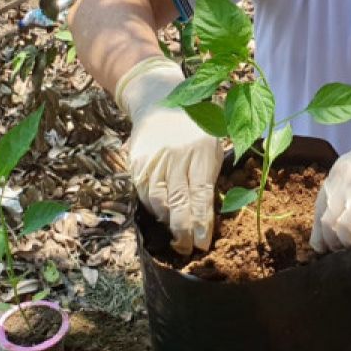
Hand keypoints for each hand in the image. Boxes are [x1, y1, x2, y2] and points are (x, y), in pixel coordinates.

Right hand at [116, 56, 221, 254]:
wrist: (159, 101)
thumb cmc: (196, 128)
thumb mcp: (213, 145)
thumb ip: (212, 176)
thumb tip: (211, 214)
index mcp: (201, 152)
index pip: (201, 196)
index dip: (202, 224)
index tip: (203, 244)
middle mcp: (176, 156)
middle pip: (178, 203)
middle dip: (184, 232)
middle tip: (188, 249)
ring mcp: (154, 160)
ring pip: (159, 202)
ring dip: (167, 223)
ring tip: (176, 236)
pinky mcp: (137, 163)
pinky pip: (145, 194)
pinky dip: (153, 209)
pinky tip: (162, 216)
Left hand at [311, 114, 350, 251]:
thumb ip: (341, 194)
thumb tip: (327, 232)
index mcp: (336, 175)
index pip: (319, 211)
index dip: (321, 234)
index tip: (326, 247)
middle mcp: (347, 182)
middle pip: (329, 222)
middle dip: (334, 242)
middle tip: (344, 249)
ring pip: (345, 226)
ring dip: (348, 242)